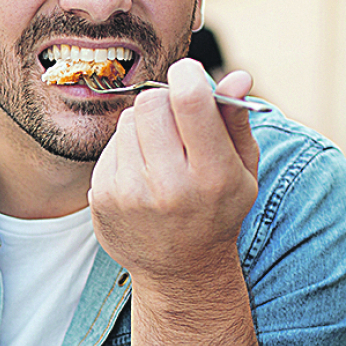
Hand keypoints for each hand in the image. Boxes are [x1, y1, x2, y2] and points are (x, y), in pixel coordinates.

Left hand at [90, 58, 261, 285]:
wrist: (181, 271)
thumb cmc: (218, 210)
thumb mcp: (243, 169)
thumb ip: (236, 120)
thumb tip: (237, 75)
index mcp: (212, 175)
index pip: (189, 102)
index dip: (187, 75)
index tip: (189, 74)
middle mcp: (169, 186)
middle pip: (151, 103)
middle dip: (166, 101)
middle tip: (178, 120)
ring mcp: (129, 193)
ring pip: (128, 120)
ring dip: (146, 125)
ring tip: (163, 154)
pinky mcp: (102, 196)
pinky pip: (111, 144)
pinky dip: (128, 149)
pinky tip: (143, 173)